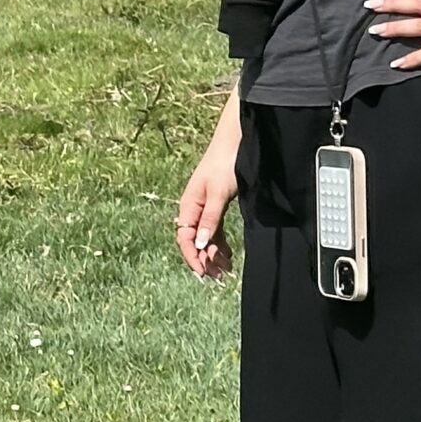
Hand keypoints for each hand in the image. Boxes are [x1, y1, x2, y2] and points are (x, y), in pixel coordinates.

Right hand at [175, 98, 241, 279]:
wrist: (236, 145)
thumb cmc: (224, 165)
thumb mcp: (217, 193)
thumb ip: (209, 219)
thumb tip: (200, 243)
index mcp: (189, 205)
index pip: (185, 237)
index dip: (192, 256)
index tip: (203, 272)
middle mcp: (194, 209)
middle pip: (194, 241)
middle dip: (204, 259)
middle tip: (219, 276)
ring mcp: (205, 209)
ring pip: (205, 238)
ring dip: (213, 255)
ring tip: (226, 270)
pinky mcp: (216, 207)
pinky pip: (214, 231)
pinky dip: (220, 245)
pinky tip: (228, 255)